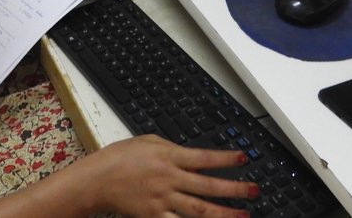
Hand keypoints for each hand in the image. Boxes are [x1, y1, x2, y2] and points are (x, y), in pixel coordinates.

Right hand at [82, 136, 256, 217]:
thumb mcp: (148, 141)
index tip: (244, 158)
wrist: (98, 179)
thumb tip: (192, 155)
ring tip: (243, 215)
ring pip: (199, 210)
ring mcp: (163, 200)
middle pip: (207, 186)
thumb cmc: (121, 157)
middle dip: (234, 189)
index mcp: (168, 156)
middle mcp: (169, 178)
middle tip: (254, 191)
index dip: (225, 158)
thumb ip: (172, 148)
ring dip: (223, 214)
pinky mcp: (154, 216)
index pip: (204, 157)